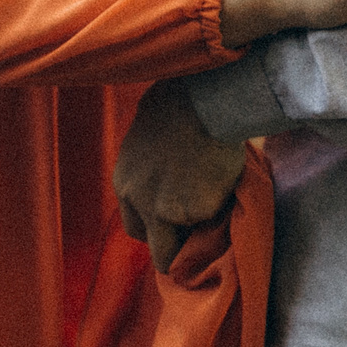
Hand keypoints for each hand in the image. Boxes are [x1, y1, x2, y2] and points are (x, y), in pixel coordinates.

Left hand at [114, 81, 246, 270]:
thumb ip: (148, 171)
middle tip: (196, 235)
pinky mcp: (197, 210)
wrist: (200, 100)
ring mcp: (167, 210)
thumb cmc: (176, 105)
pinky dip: (220, 209)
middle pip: (155, 247)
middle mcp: (138, 201)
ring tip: (215, 209)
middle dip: (175, 247)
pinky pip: (213, 219)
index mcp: (124, 184)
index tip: (174, 227)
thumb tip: (163, 180)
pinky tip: (223, 182)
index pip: (134, 226)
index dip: (157, 228)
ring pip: (182, 246)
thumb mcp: (145, 140)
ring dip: (197, 237)